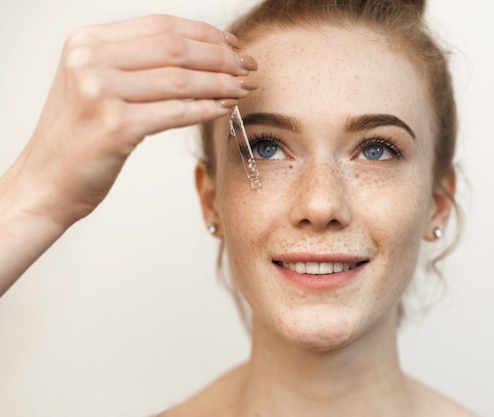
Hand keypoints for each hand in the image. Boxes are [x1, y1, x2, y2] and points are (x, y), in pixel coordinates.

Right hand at [4, 14, 256, 227]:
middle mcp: (90, 59)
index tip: (233, 45)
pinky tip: (223, 108)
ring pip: (180, 80)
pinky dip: (205, 109)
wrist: (45, 182)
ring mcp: (100, 91)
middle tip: (249, 68)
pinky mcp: (114, 126)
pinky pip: (175, 112)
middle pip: (175, 48)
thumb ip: (135, 63)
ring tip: (243, 89)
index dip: (205, 34)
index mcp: (88, 41)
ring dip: (220, 84)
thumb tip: (200, 54)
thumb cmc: (79, 137)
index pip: (161, 26)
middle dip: (221, 58)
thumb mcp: (97, 85)